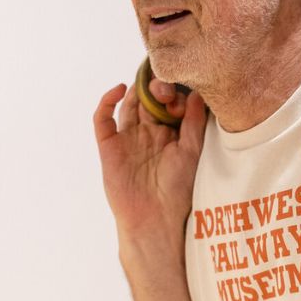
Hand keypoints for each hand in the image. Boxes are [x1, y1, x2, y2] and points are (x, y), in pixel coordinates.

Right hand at [93, 75, 206, 246]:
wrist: (156, 217)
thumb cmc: (178, 190)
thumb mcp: (192, 151)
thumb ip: (194, 122)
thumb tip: (197, 92)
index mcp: (170, 134)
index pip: (169, 103)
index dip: (175, 94)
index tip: (183, 96)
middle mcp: (148, 133)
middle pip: (149, 99)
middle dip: (157, 88)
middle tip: (166, 87)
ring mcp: (127, 138)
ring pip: (128, 104)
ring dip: (137, 90)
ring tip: (148, 83)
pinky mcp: (109, 145)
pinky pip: (103, 118)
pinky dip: (107, 100)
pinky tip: (121, 90)